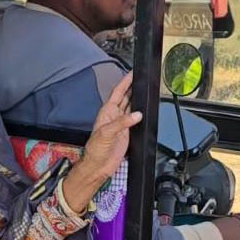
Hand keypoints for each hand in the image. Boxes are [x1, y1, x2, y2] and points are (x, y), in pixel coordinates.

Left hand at [65, 73, 142, 211]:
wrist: (98, 166)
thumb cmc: (95, 150)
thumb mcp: (106, 133)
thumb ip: (122, 123)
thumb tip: (136, 115)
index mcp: (107, 112)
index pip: (118, 92)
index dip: (125, 82)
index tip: (132, 73)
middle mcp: (114, 116)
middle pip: (125, 97)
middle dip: (133, 87)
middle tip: (141, 78)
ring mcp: (121, 124)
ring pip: (131, 107)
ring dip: (137, 98)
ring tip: (144, 89)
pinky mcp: (127, 133)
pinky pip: (135, 120)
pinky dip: (140, 114)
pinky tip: (144, 110)